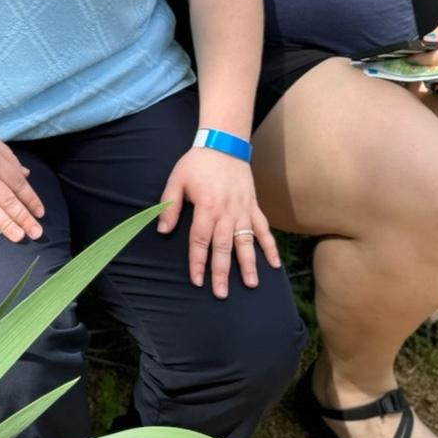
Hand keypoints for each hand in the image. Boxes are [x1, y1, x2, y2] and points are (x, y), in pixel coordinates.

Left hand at [157, 148, 278, 297]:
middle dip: (222, 271)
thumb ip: (169, 206)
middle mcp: (226, 211)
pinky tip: (274, 263)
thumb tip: (163, 230)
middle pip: (223, 246)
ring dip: (249, 263)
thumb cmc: (197, 163)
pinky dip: (270, 246)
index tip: (196, 280)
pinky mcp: (253, 206)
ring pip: (246, 240)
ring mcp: (242, 210)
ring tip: (251, 284)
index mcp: (206, 206)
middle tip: (221, 294)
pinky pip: (263, 228)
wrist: (224, 143)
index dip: (198, 261)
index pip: (200, 240)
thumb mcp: (176, 180)